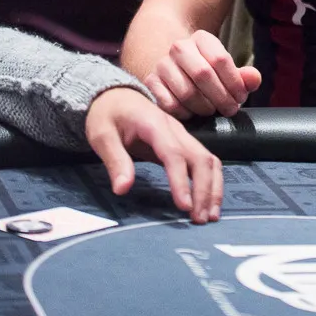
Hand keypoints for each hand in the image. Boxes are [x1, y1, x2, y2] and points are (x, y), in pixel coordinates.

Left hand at [85, 87, 222, 223]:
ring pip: (209, 160)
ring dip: (213, 187)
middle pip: (201, 158)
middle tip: (200, 219)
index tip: (184, 206)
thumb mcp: (102, 136)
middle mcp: (176, 129)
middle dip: (205, 189)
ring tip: (210, 215)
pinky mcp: (185, 143)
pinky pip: (206, 161)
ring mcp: (184, 135)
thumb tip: (122, 189)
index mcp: (155, 125)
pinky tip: (209, 201)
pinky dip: (212, 181)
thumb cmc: (108, 116)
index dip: (181, 181)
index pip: (174, 155)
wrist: (116, 96)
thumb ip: (114, 160)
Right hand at [145, 29, 261, 118]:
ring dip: (204, 107)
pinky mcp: (150, 82)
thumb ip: (243, 76)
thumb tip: (254, 79)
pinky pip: (169, 104)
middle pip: (203, 75)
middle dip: (221, 97)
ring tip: (212, 111)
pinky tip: (193, 114)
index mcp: (201, 38)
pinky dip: (184, 113)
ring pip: (186, 92)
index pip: (221, 59)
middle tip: (230, 110)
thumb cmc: (207, 71)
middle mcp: (179, 48)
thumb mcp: (226, 70)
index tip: (240, 98)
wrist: (174, 68)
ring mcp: (162, 64)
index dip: (234, 83)